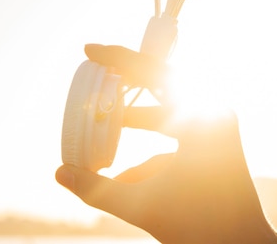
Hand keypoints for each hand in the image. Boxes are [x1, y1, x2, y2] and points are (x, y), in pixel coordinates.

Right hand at [55, 44, 276, 243]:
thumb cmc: (201, 228)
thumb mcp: (141, 206)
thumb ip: (97, 189)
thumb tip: (60, 172)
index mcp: (201, 118)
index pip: (154, 72)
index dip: (118, 59)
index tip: (89, 50)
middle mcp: (213, 114)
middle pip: (160, 84)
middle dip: (124, 83)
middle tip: (95, 74)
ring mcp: (216, 128)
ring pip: (165, 112)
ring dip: (133, 121)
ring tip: (102, 126)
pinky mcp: (214, 144)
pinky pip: (174, 135)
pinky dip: (149, 149)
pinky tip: (125, 175)